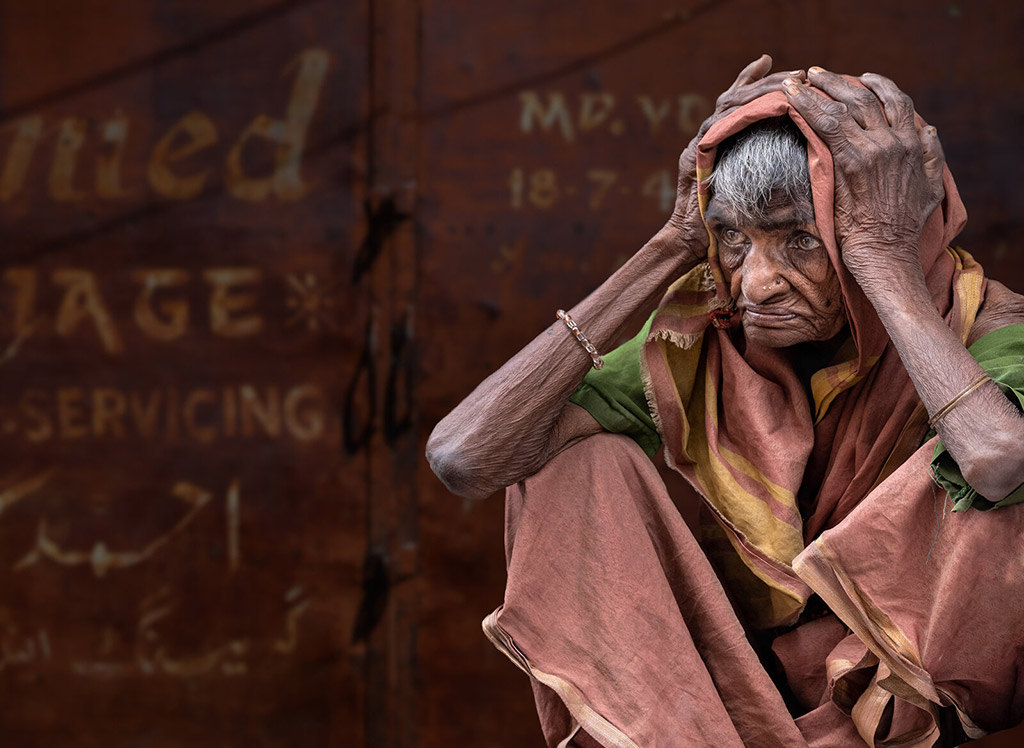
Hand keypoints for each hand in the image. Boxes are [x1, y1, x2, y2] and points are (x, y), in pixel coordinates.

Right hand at [666, 55, 806, 260]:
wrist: (692, 237)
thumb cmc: (723, 219)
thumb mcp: (749, 186)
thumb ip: (761, 165)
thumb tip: (797, 155)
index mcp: (724, 139)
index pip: (745, 102)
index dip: (763, 82)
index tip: (793, 71)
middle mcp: (711, 135)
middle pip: (740, 96)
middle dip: (771, 82)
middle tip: (799, 74)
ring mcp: (701, 141)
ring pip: (730, 103)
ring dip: (759, 91)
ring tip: (788, 83)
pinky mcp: (694, 153)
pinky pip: (717, 124)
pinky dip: (737, 111)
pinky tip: (758, 104)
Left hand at [783, 68, 945, 285]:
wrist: (886, 250)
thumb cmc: (904, 227)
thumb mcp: (931, 188)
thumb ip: (931, 156)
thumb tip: (929, 129)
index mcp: (913, 144)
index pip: (897, 102)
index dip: (878, 85)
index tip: (863, 78)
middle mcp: (894, 140)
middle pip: (865, 97)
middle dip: (839, 81)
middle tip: (817, 73)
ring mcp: (872, 149)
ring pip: (843, 106)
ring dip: (818, 89)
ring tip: (798, 80)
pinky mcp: (849, 161)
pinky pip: (825, 124)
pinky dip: (807, 107)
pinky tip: (792, 98)